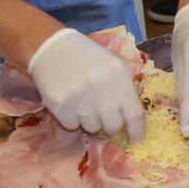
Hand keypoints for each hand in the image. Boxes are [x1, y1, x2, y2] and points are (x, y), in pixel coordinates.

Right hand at [27, 28, 144, 139]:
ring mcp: (80, 99)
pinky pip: (72, 125)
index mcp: (119, 78)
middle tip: (103, 114)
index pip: (135, 114)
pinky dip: (71, 118)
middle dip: (110, 125)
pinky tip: (69, 101)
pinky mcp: (60, 105)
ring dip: (89, 120)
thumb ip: (124, 88)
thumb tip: (132, 118)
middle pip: (113, 126)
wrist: (51, 47)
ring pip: (92, 128)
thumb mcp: (113, 65)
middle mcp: (101, 90)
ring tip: (83, 101)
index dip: (137, 131)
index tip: (136, 140)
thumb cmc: (87, 57)